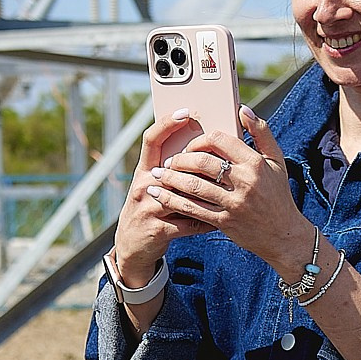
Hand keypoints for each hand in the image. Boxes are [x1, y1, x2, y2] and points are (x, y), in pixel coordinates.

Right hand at [112, 109, 223, 282]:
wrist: (132, 247)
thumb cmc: (151, 211)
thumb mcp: (153, 186)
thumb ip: (172, 170)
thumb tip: (200, 148)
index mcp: (144, 170)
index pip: (152, 139)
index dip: (167, 124)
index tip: (186, 112)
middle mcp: (144, 185)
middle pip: (173, 167)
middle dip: (198, 163)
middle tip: (223, 158)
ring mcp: (149, 207)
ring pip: (183, 195)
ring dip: (207, 193)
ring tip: (228, 189)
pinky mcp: (157, 229)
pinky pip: (189, 222)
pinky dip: (206, 221)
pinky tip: (220, 219)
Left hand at [141, 107, 315, 279]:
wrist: (284, 235)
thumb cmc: (278, 195)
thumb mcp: (277, 161)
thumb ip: (261, 133)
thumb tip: (243, 110)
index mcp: (255, 163)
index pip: (219, 140)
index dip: (199, 140)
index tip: (191, 146)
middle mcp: (245, 182)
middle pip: (202, 162)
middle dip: (180, 159)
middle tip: (170, 161)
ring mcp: (234, 203)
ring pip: (194, 186)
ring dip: (171, 179)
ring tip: (159, 175)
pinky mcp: (225, 221)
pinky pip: (193, 209)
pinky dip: (173, 201)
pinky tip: (160, 196)